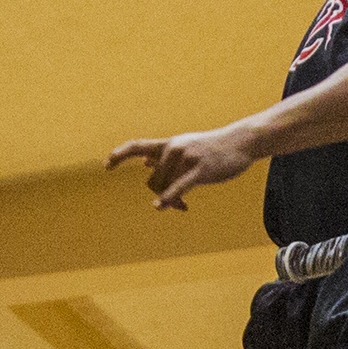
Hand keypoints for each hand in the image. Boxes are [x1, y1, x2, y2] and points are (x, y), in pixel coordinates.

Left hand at [105, 125, 257, 209]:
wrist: (241, 142)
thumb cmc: (213, 147)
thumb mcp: (186, 147)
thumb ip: (164, 156)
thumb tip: (145, 163)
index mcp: (169, 144)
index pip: (137, 146)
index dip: (119, 155)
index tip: (106, 166)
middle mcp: (173, 148)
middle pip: (153, 180)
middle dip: (159, 194)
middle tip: (176, 205)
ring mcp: (186, 158)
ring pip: (166, 187)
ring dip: (171, 201)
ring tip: (183, 206)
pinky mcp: (200, 169)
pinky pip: (178, 187)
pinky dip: (168, 197)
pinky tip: (160, 206)